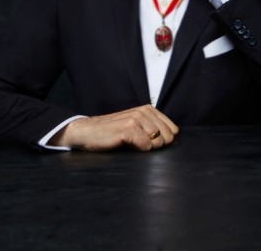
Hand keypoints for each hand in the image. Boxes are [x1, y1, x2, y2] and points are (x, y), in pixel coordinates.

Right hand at [48, 105, 178, 151]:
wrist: (87, 132)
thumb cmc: (112, 132)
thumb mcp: (135, 125)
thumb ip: (152, 128)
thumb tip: (172, 141)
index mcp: (148, 110)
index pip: (174, 130)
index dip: (166, 141)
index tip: (153, 144)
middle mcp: (143, 112)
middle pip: (168, 137)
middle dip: (158, 146)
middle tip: (140, 145)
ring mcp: (136, 119)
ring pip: (158, 142)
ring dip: (147, 149)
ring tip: (132, 145)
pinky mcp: (128, 129)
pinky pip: (146, 146)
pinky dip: (140, 150)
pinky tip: (128, 146)